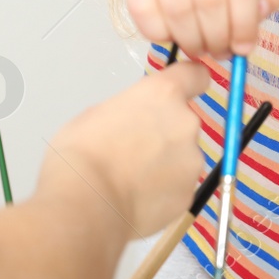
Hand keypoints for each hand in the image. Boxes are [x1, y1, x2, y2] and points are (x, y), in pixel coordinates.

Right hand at [43, 60, 210, 235]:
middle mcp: (186, 123)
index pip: (195, 75)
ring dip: (166, 164)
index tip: (178, 93)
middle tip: (134, 150)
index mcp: (163, 94)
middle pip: (184, 122)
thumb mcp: (99, 113)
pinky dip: (163, 192)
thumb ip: (129, 111)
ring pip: (183, 158)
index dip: (188, 83)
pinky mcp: (188, 194)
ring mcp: (191, 161)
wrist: (87, 203)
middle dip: (165, 133)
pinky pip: (178, 187)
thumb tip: (134, 123)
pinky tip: (136, 199)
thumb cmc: (82, 151)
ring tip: (132, 181)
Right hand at [120, 0, 278, 57]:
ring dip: (193, 41)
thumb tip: (259, 14)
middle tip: (221, 52)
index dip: (246, 23)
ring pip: (178, 9)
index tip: (244, 47)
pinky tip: (173, 34)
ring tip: (200, 47)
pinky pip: (146, 15)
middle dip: (219, 37)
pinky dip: (162, 35)